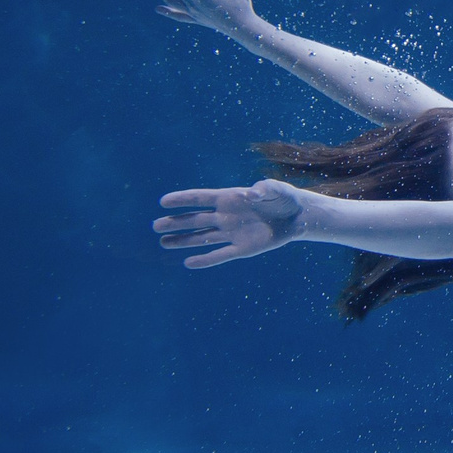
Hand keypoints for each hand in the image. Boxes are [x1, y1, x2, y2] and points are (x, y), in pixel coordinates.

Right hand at [153, 179, 304, 268]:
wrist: (297, 217)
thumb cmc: (284, 198)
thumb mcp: (276, 190)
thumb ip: (265, 189)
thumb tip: (252, 193)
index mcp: (230, 198)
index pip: (201, 198)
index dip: (182, 200)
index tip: (163, 202)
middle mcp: (226, 216)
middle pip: (196, 220)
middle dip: (176, 222)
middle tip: (156, 226)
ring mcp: (232, 233)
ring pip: (202, 238)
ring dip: (183, 241)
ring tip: (164, 242)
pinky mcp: (242, 248)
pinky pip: (220, 255)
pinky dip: (206, 260)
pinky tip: (189, 263)